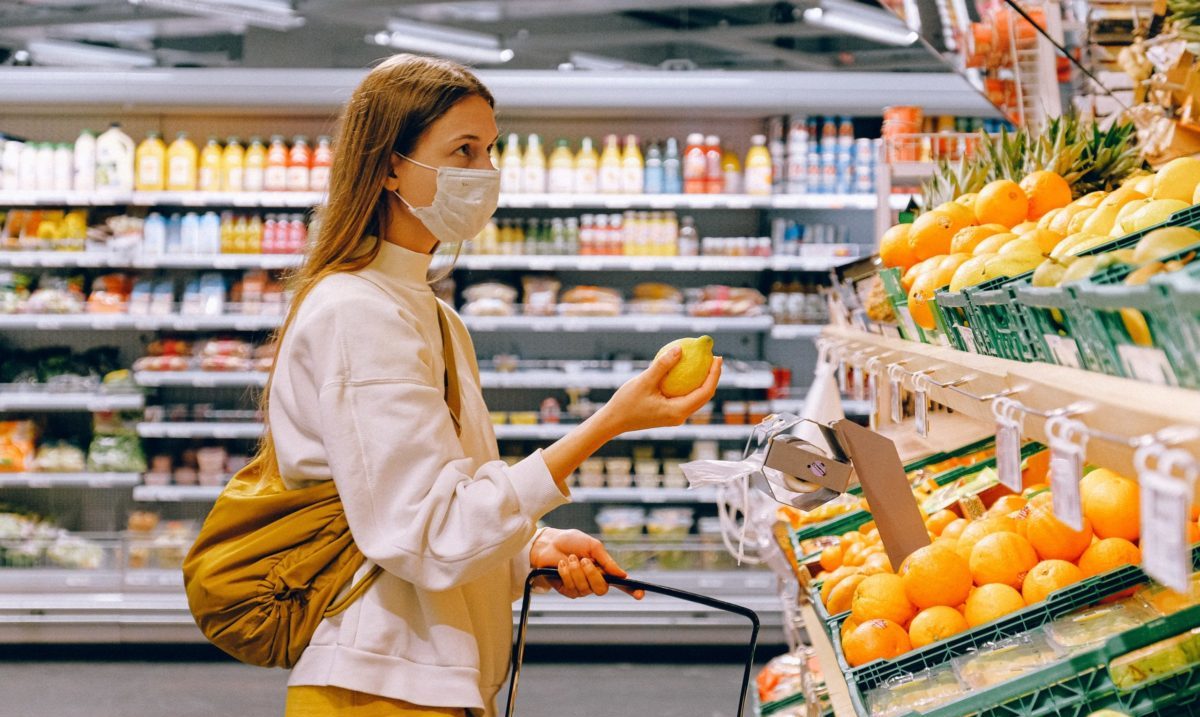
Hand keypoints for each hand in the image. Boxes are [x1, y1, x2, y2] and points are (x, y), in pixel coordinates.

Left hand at [529, 528, 643, 599]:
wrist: (549, 543)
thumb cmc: (571, 542)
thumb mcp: (593, 546)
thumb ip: (607, 561)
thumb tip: (623, 575)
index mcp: (604, 569)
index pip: (621, 584)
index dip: (632, 590)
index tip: (641, 594)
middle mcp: (594, 581)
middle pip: (602, 589)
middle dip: (592, 575)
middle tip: (584, 560)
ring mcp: (581, 587)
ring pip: (585, 589)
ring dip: (576, 572)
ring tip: (570, 558)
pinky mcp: (567, 590)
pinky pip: (572, 588)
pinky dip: (567, 574)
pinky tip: (562, 565)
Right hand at [599, 347, 721, 435]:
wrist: (613, 421)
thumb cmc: (626, 403)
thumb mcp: (644, 381)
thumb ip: (662, 365)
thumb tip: (680, 348)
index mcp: (678, 411)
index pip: (705, 392)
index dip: (714, 374)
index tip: (717, 357)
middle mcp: (680, 416)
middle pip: (704, 396)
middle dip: (712, 376)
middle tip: (714, 357)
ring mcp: (675, 416)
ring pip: (696, 398)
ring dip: (702, 380)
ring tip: (705, 362)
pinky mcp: (669, 413)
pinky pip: (684, 397)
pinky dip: (689, 384)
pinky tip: (685, 370)